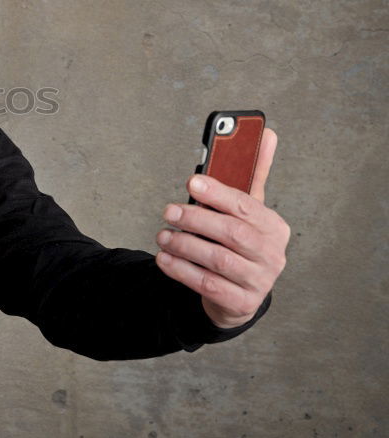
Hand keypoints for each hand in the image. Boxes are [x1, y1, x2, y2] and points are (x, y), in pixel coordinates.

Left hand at [154, 128, 288, 327]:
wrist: (238, 292)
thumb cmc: (239, 243)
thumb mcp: (247, 210)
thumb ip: (251, 174)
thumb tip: (266, 133)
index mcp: (274, 227)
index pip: (247, 205)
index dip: (218, 193)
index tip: (191, 182)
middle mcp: (273, 254)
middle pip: (233, 234)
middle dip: (196, 219)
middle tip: (168, 210)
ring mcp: (259, 282)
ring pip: (219, 260)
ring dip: (185, 245)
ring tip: (162, 235)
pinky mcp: (241, 303)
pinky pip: (208, 285)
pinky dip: (182, 270)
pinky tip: (163, 258)